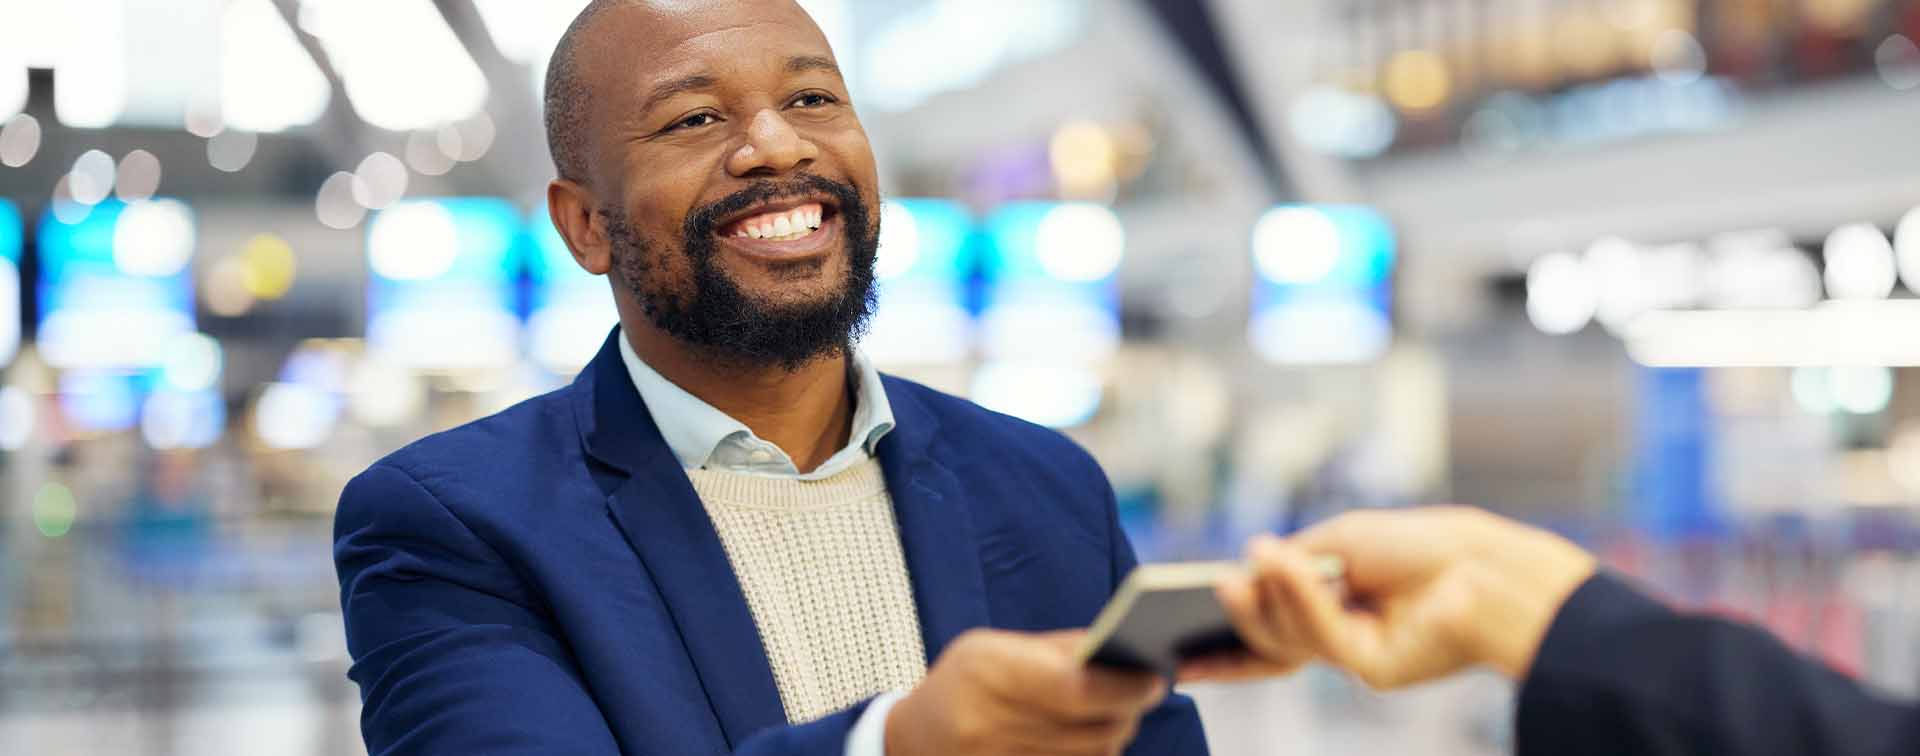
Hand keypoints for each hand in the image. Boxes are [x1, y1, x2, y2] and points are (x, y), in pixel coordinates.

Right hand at [886, 629, 1166, 755]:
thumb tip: (1124, 652)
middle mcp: (993, 724)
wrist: (913, 740)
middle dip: (1129, 708)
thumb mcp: (994, 648)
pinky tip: (1088, 735)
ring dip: (1114, 733)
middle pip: (1094, 729)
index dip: (1124, 685)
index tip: (1154, 676)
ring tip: (1115, 710)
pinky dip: (1092, 754)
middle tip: (1146, 689)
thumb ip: (1057, 650)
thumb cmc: (962, 682)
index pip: (1076, 688)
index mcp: (989, 673)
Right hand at [1185, 507, 1595, 689]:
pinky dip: (1297, 596)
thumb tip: (1249, 567)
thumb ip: (1293, 558)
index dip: (1222, 638)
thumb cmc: (1422, 545)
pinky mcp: (1373, 669)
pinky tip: (1275, 562)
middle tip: (1212, 589)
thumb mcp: (1341, 540)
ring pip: (1288, 639)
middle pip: (1269, 639)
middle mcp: (1339, 637)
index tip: (1176, 645)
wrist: (1487, 565)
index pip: (1267, 628)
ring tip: (1237, 573)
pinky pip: (1321, 635)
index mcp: (1331, 607)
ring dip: (1266, 598)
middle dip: (1238, 617)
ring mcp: (1354, 656)